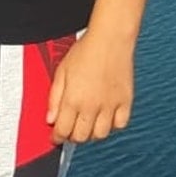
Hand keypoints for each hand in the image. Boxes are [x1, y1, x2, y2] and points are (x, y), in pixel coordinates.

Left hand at [46, 28, 133, 143]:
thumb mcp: (61, 72)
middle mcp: (92, 106)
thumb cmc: (85, 51)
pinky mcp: (125, 101)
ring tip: (87, 122)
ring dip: (91, 133)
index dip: (57, 137)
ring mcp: (110, 105)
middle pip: (81, 137)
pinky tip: (105, 116)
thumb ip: (54, 98)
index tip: (56, 136)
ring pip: (100, 135)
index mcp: (73, 99)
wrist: (110, 39)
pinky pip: (119, 124)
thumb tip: (50, 119)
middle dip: (72, 136)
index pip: (62, 130)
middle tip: (70, 128)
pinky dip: (112, 125)